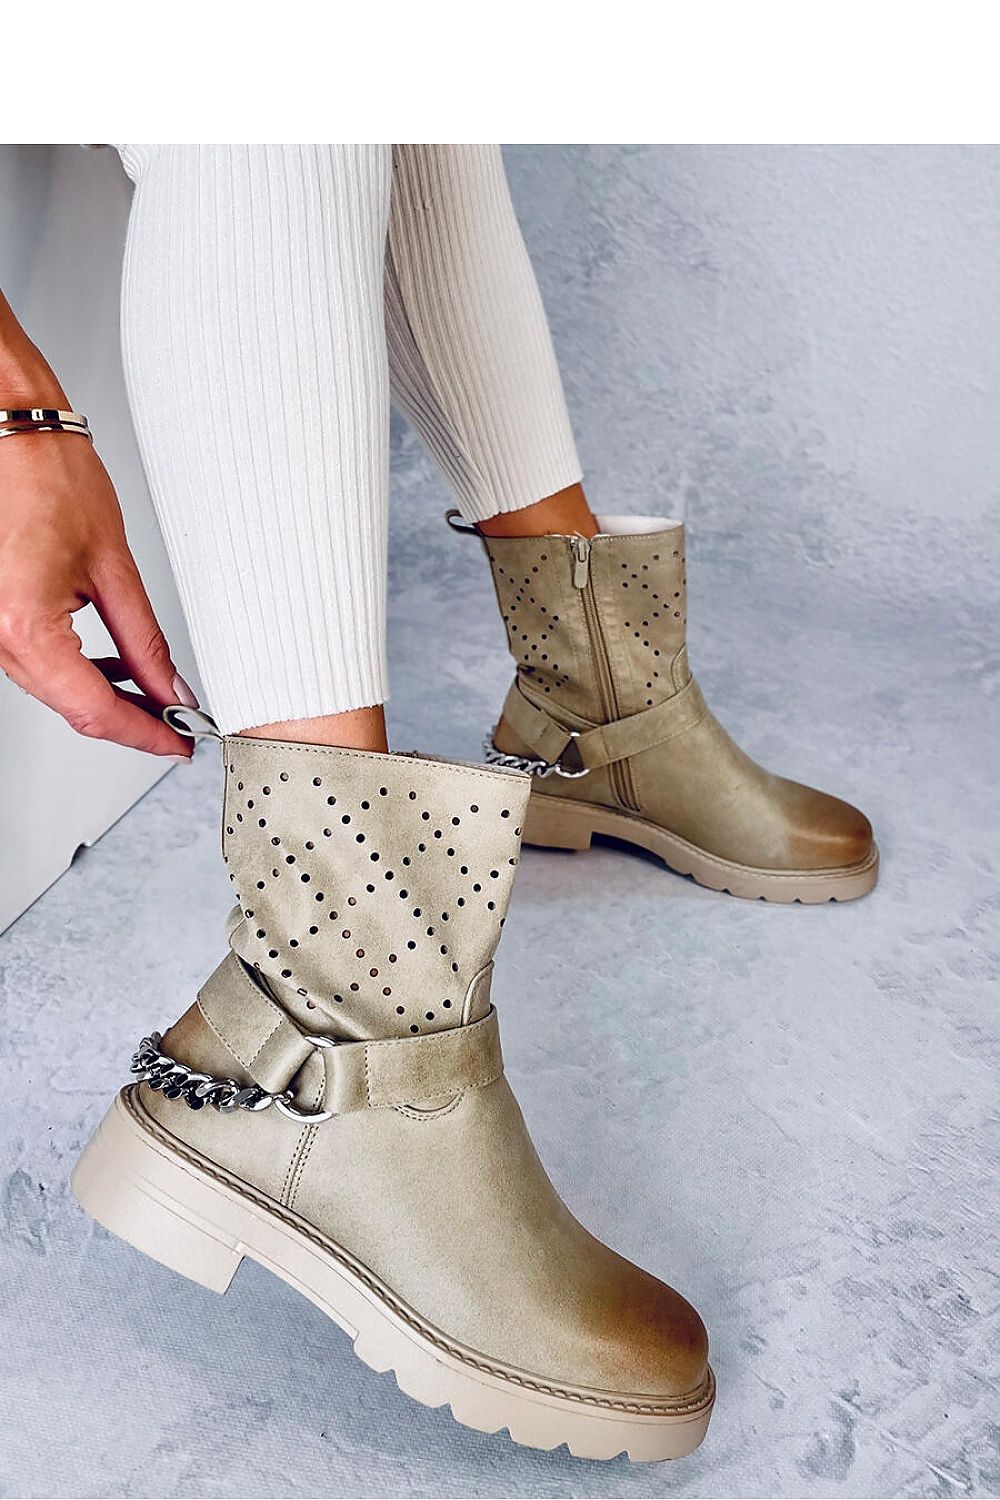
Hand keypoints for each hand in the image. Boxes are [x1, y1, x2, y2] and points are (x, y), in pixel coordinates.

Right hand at [0, 420, 194, 757]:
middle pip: (73, 708)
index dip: (145, 735)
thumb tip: (170, 689)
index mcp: (25, 628)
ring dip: (106, 699)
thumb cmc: (47, 476)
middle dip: (131, 721)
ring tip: (158, 699)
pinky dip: (79, 673)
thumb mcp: (113, 567)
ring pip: (56, 691)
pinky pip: (38, 664)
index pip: (95, 711)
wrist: (8, 432)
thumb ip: (144, 641)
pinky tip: (115, 670)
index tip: (180, 744)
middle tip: (180, 726)